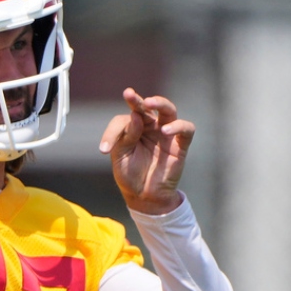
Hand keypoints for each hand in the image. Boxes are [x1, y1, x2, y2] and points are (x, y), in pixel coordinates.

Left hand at [99, 88, 193, 214]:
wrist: (144, 196)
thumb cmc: (130, 174)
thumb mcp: (121, 156)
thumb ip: (126, 136)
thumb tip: (136, 116)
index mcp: (133, 128)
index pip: (124, 119)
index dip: (112, 131)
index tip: (104, 149)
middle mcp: (150, 126)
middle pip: (147, 106)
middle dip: (137, 100)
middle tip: (128, 94)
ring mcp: (166, 133)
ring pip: (168, 109)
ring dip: (160, 103)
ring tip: (148, 103)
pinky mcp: (180, 144)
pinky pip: (186, 128)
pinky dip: (178, 126)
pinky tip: (166, 130)